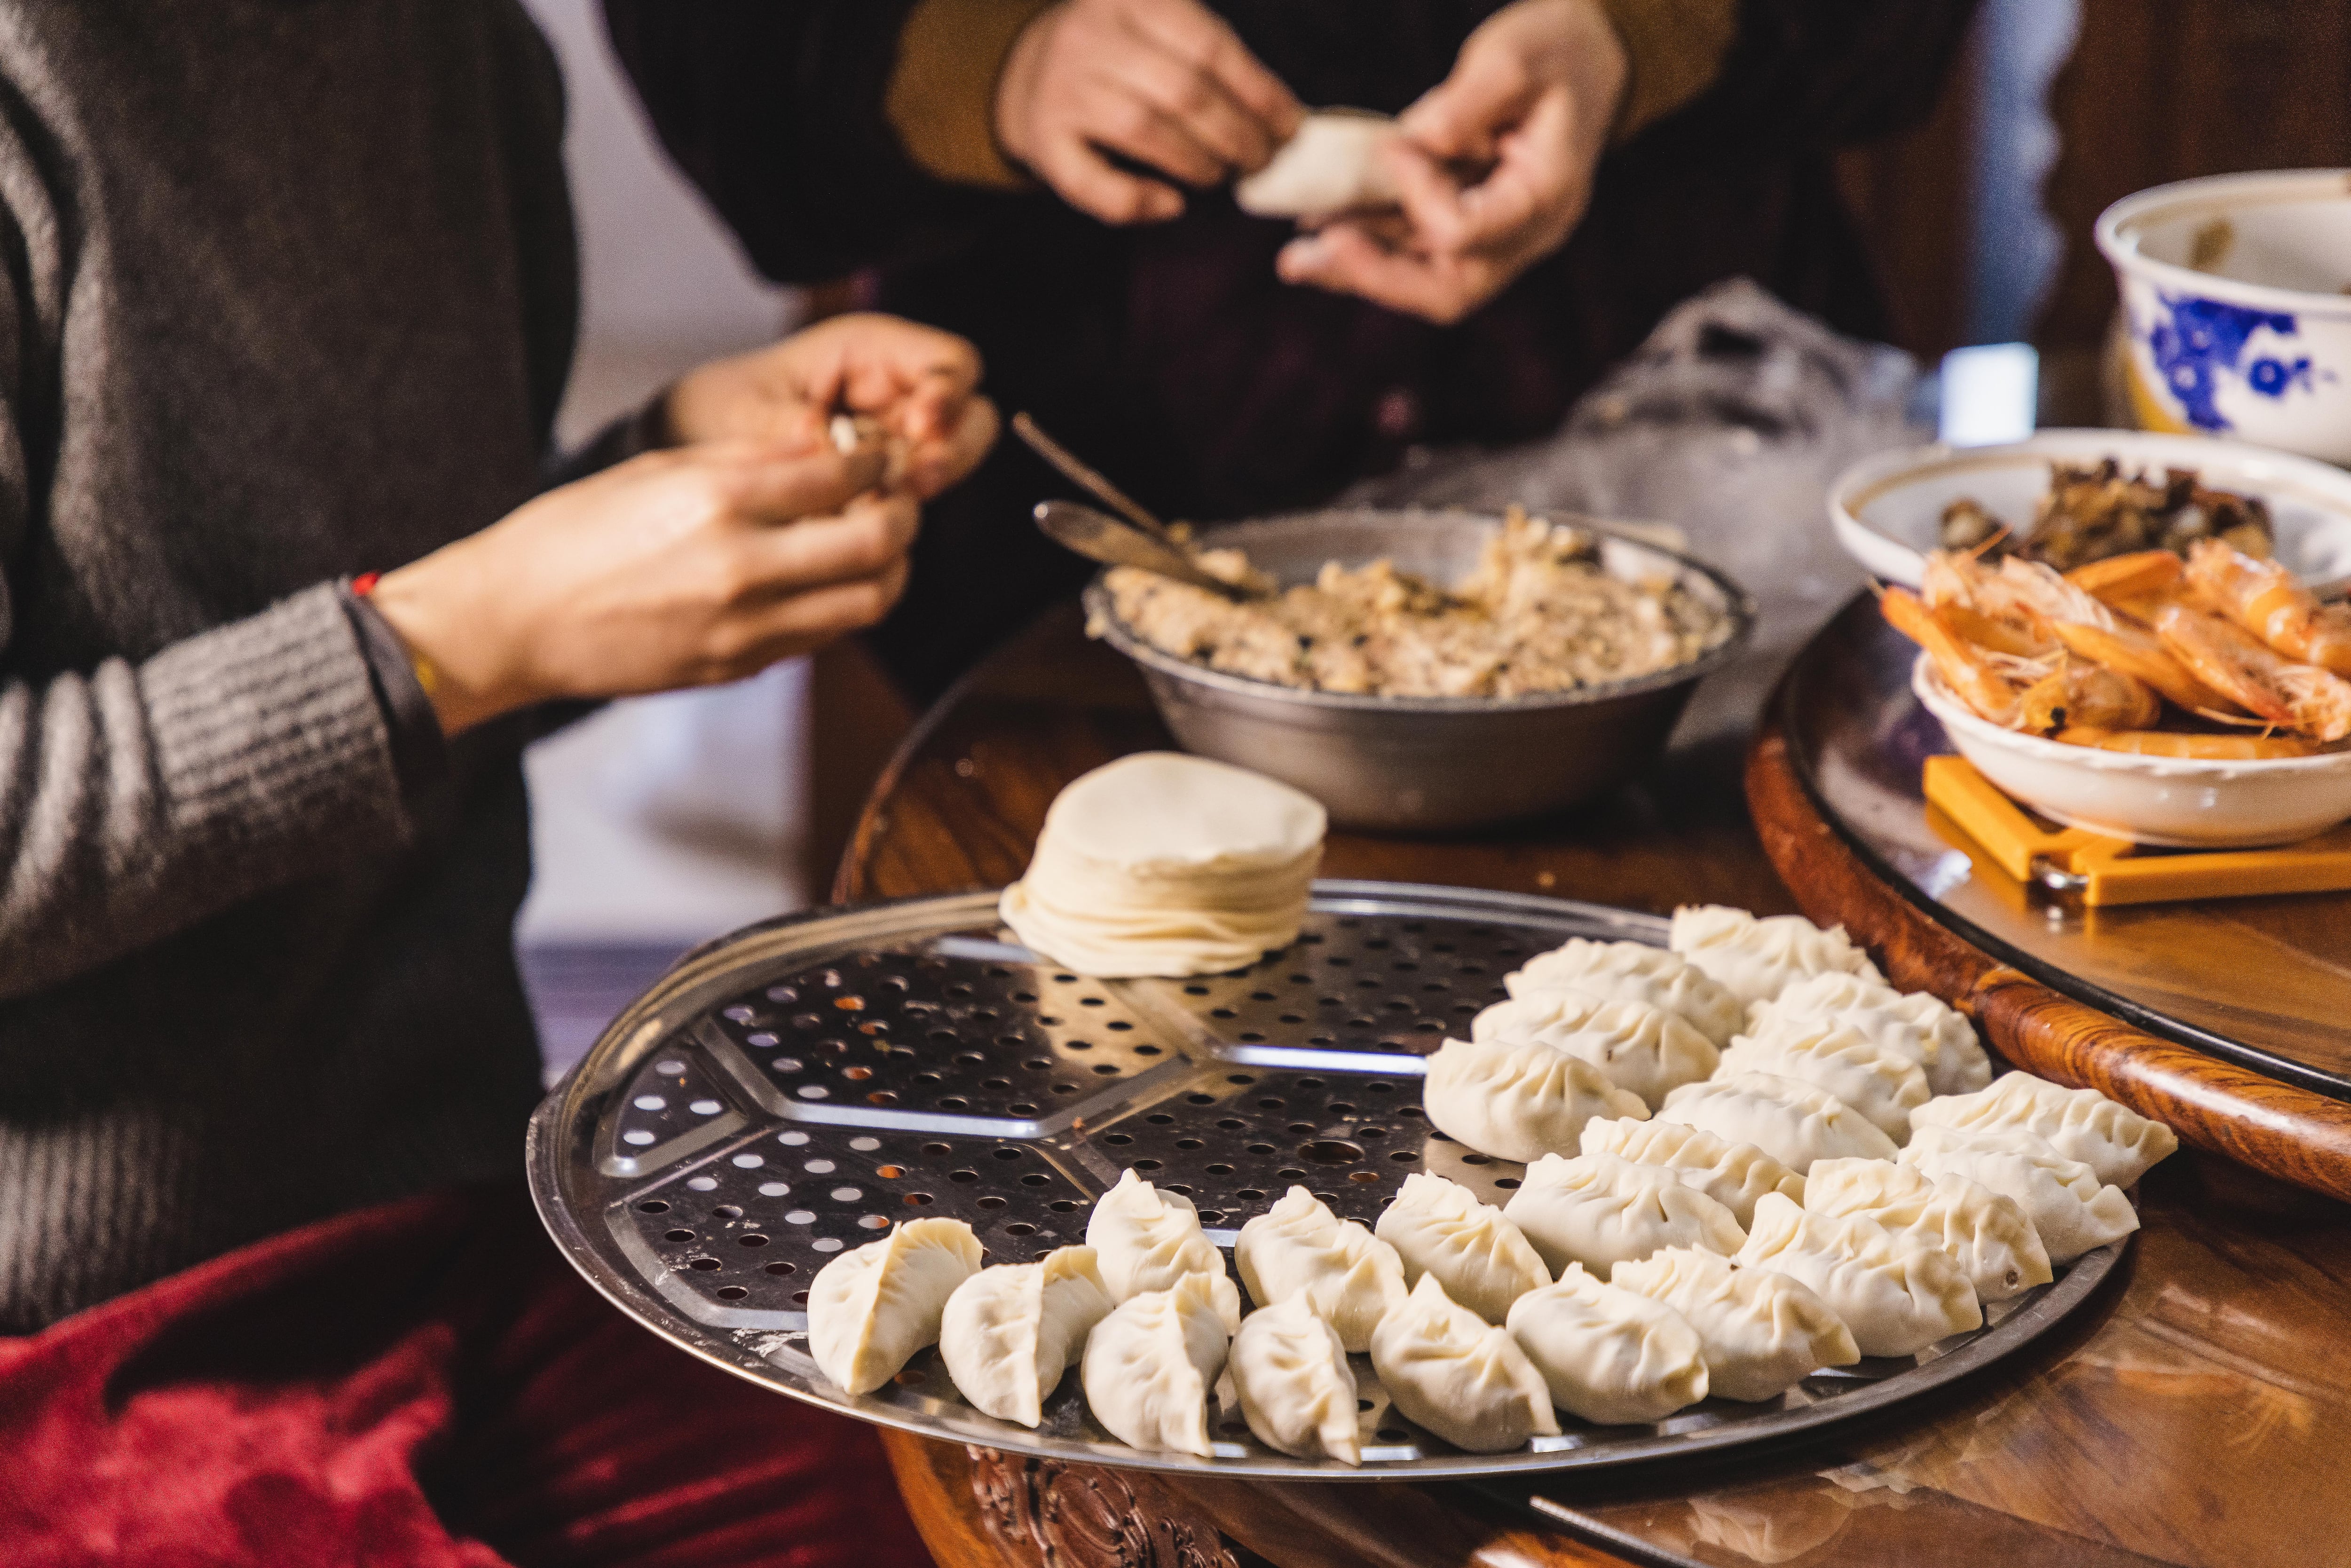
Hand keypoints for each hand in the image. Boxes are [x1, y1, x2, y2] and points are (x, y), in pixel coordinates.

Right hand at [371, 442, 914, 734]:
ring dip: (891, 570)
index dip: (878, 461)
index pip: (842, 475)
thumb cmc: (572, 537)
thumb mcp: (658, 471)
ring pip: (868, 602)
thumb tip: (824, 445)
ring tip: (877, 547)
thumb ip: (750, 461)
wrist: (514, 622)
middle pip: (877, 542)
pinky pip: (824, 636)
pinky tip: (828, 582)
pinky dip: (844, 606)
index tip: (880, 455)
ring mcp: (745, 627)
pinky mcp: (739, 668)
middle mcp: (742, 567)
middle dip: (905, 516)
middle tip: (899, 501)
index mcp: (717, 502)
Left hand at [665, 313, 998, 499]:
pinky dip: (900, 507)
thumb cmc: (719, 407)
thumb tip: (827, 446)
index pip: (950, 361)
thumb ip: (785, 427)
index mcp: (869, 350)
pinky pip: (915, 493)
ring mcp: (897, 439)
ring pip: (952, 458)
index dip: (949, 392)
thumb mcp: (742, 410)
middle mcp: (895, 393)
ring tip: (893, 498)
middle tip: (918, 475)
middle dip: (955, 446)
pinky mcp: (888, 481)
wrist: (693, 446)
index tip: (923, 425)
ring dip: (931, 480)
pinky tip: (870, 517)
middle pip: (971, 414)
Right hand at [996, 0, 1301, 224]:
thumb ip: (1210, 59)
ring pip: (1143, 130)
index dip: (1259, 93)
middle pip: (1182, 90)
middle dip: (1236, 134)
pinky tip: (1171, 203)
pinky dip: (1140, 201)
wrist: (1028, 74)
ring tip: (1222, 175)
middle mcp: (1090, 35)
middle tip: (1261, 160)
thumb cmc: (1120, 59)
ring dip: (1197, 164)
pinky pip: (1096, 184)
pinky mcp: (1042, 141)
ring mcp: (1061, 88)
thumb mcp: (1160, 30)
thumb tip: (1283, 117)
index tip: (1290, 126)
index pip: (1209, 45)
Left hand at [1276, 0, 1624, 323]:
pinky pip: (1414, 254)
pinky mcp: (1465, 224)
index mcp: (1545, 198)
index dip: (1419, 197)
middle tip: (1307, 256)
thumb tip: (1412, 143)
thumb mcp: (1517, 55)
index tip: (1392, 148)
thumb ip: (1467, 100)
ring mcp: (1495, 238)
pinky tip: (1315, 231)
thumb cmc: (1556, 51)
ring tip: (1295, 258)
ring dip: (1356, 270)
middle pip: (1447, 289)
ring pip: (1422, 281)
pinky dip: (1367, 245)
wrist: (1584, 58)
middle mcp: (1522, 235)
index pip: (1469, 231)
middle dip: (1374, 275)